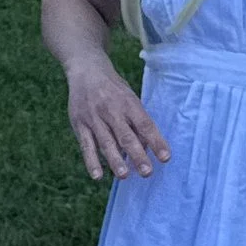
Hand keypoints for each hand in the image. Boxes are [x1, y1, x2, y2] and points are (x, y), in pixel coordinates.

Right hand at [66, 56, 169, 182]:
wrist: (86, 70)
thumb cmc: (114, 90)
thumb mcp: (130, 98)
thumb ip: (138, 122)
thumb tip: (148, 148)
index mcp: (129, 103)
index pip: (145, 125)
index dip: (156, 141)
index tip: (165, 158)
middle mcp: (111, 110)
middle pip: (126, 136)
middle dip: (137, 155)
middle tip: (147, 172)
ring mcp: (94, 118)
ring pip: (106, 142)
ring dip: (115, 160)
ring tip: (124, 176)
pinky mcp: (79, 124)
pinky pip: (86, 146)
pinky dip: (91, 161)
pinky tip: (98, 176)